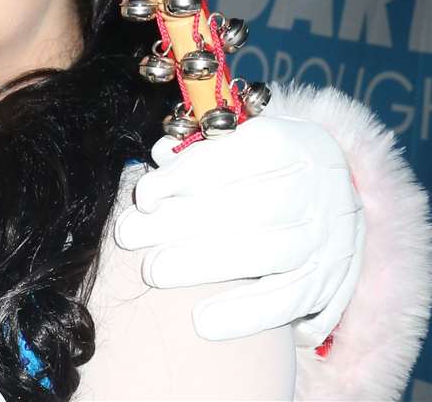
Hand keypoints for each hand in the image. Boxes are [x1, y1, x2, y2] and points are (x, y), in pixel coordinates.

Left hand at [114, 113, 361, 344]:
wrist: (334, 199)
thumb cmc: (262, 166)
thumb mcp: (236, 142)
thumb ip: (197, 150)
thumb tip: (160, 157)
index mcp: (294, 142)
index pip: (238, 157)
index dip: (187, 176)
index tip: (144, 197)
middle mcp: (321, 188)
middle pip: (250, 207)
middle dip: (183, 223)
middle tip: (129, 236)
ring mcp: (332, 236)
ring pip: (270, 254)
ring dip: (205, 265)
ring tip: (153, 272)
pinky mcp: (334, 280)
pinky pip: (291, 301)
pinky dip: (246, 314)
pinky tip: (202, 322)